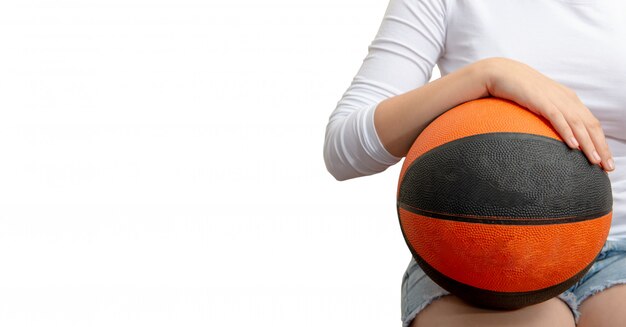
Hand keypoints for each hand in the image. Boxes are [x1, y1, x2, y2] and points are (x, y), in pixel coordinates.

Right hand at [478, 57, 614, 171]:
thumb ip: (553, 114)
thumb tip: (557, 134)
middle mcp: (567, 99)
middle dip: (601, 147)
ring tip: (595, 161)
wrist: (503, 73)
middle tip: (608, 167)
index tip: (605, 161)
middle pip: (590, 126)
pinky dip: (567, 132)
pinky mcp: (540, 101)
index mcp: (569, 100)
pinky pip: (557, 118)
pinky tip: (573, 145)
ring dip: (588, 144)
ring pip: (578, 124)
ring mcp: (555, 100)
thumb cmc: (520, 89)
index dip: (601, 142)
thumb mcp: (542, 102)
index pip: (592, 123)